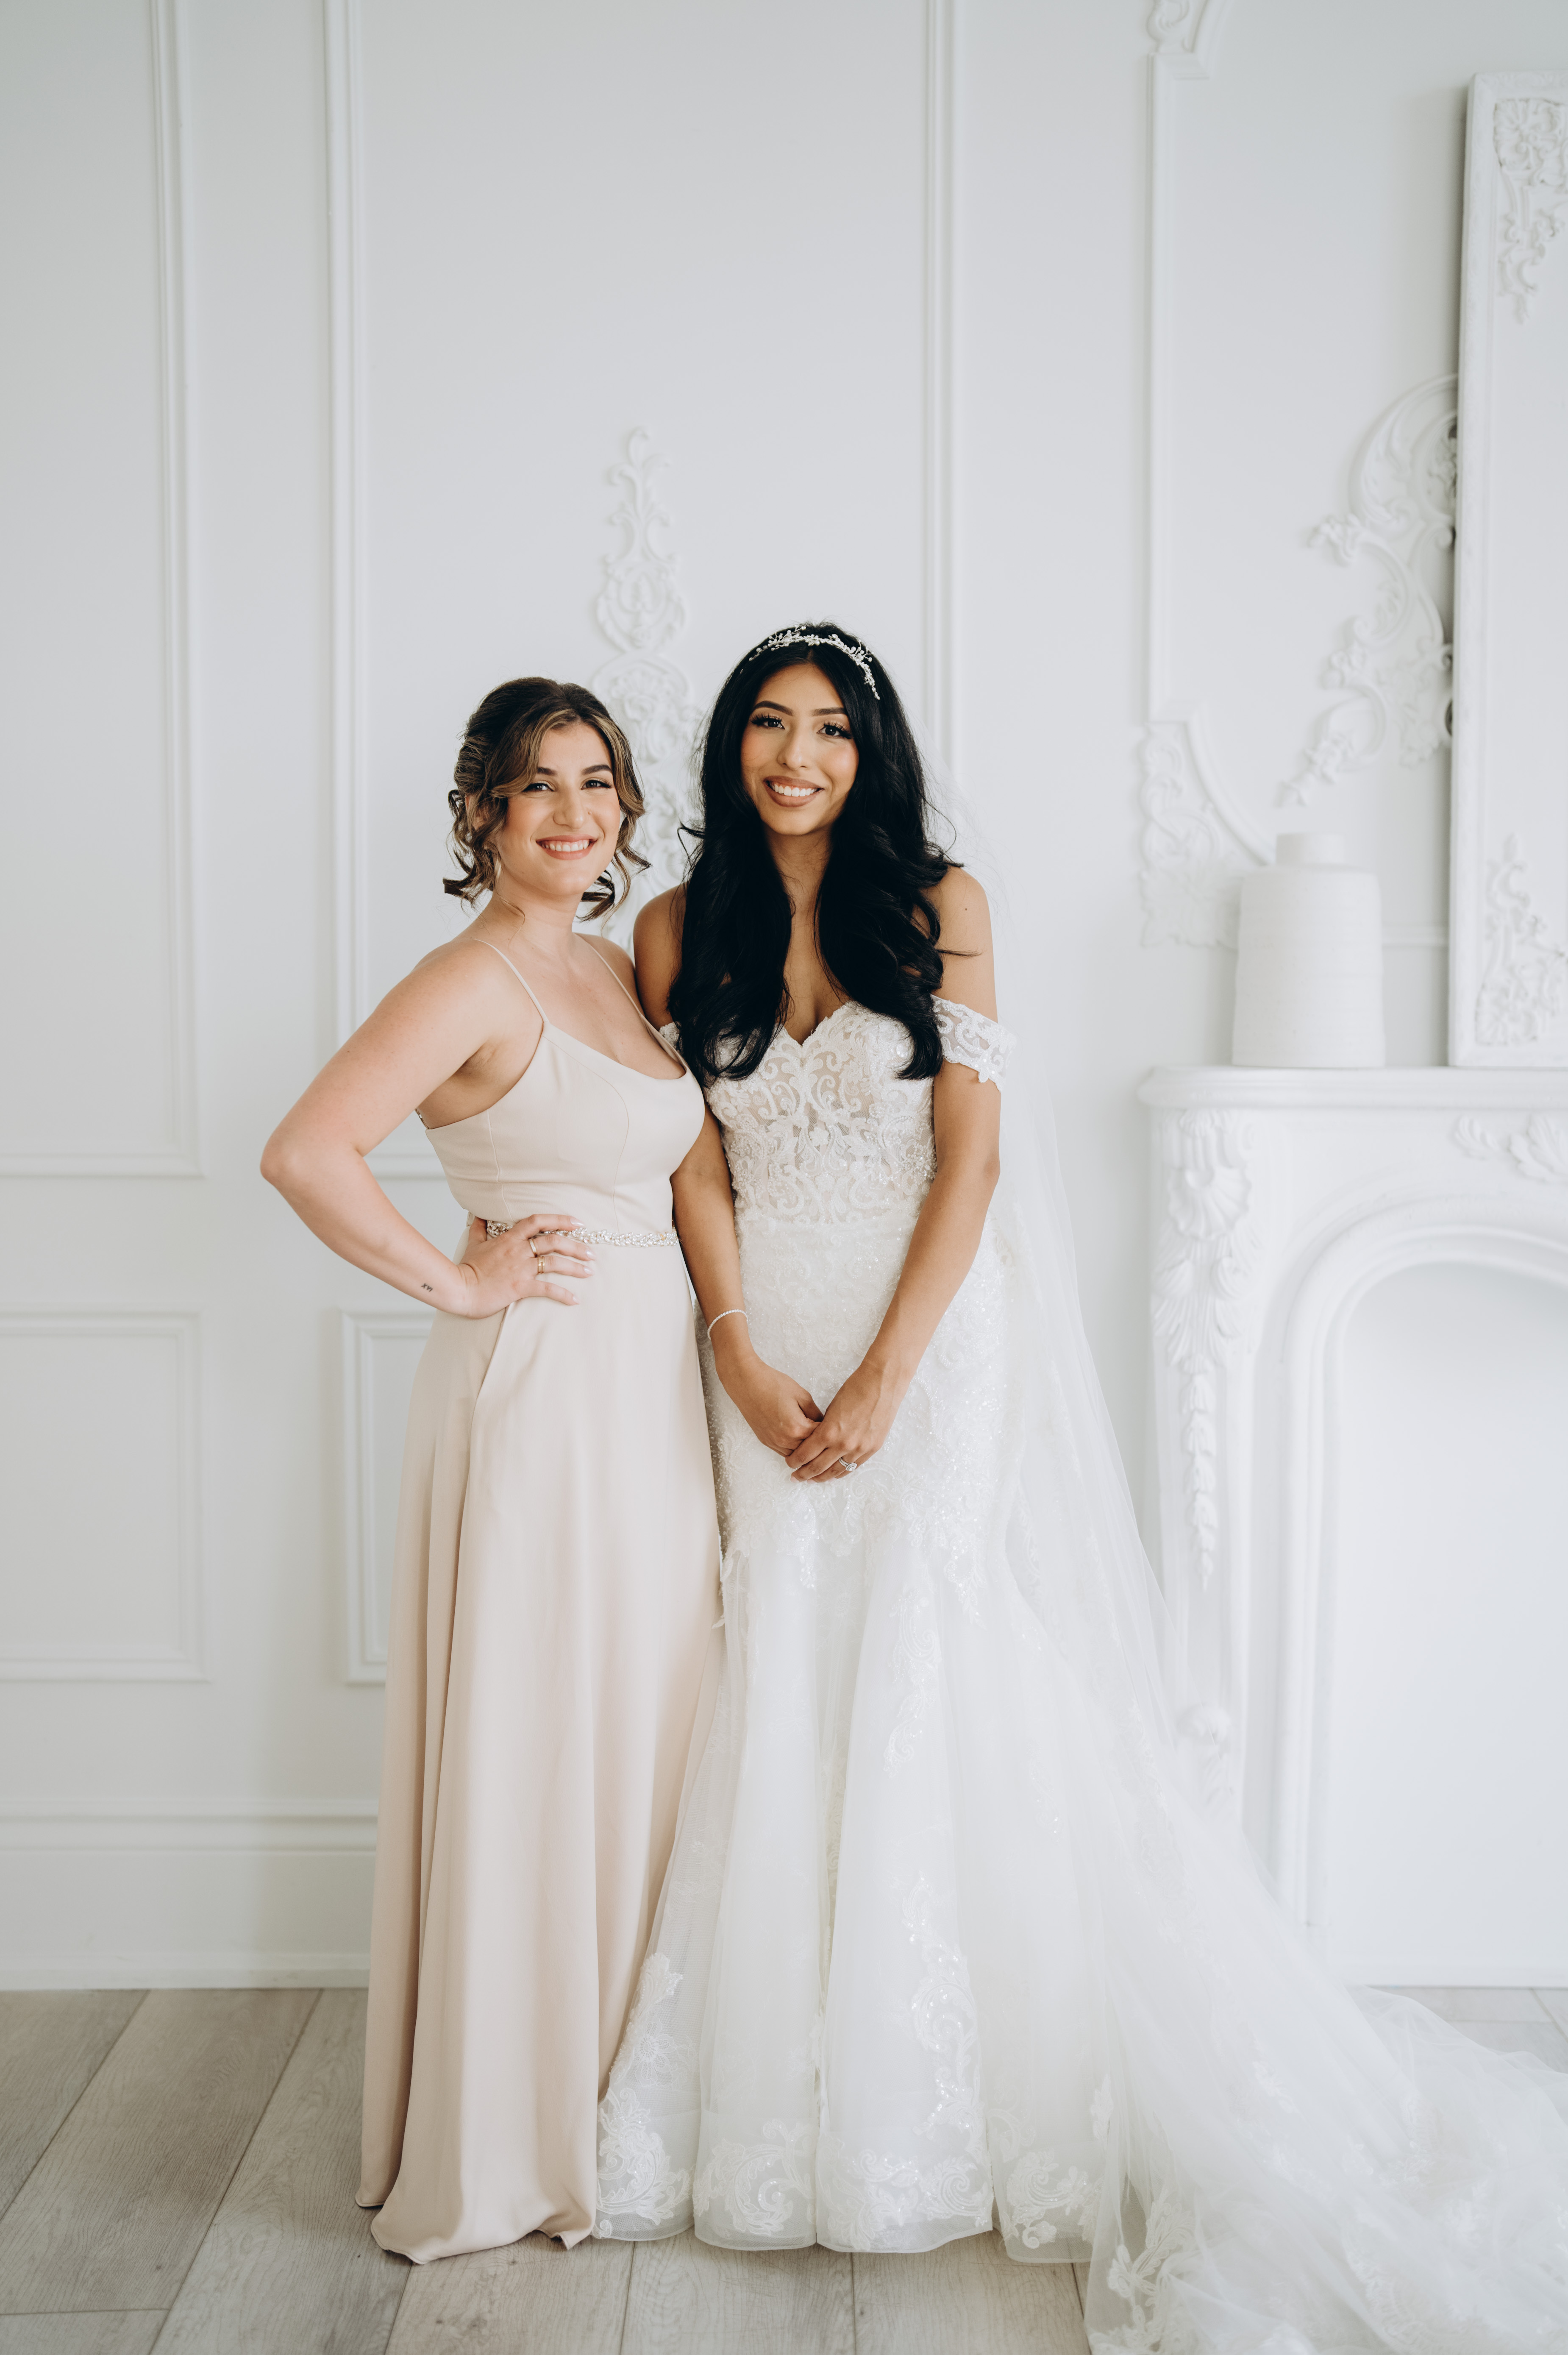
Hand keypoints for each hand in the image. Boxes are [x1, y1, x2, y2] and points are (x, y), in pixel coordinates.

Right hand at [454, 1214, 594, 1315]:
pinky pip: (547, 1289)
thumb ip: (479, 1228)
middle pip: (554, 1241)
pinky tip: (575, 1299)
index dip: (560, 1219)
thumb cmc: (466, 1268)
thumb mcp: (473, 1243)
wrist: (459, 1289)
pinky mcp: (521, 1287)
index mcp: (510, 1238)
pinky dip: (564, 1295)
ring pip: (555, 1263)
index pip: (538, 1221)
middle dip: (576, 1246)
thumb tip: (479, 1214)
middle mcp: (518, 1250)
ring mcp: (521, 1268)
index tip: (577, 1223)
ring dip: (575, 1267)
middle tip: (591, 1252)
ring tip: (589, 1272)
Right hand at [710, 1323, 822, 1456]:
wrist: (746, 1383)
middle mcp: (785, 1440)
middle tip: (829, 1438)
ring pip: (797, 1456)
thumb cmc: (772, 1384)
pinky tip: (800, 1440)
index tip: (837, 1429)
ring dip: (806, 1451)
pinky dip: (794, 1449)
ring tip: (816, 1441)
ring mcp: (774, 1442)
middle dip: (820, 1445)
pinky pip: (784, 1453)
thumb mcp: (802, 1395)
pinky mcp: (766, 1441)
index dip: (831, 1434)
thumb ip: (816, 1413)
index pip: (821, 1439)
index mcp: (797, 1428)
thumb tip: (824, 1424)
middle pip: (810, 1452)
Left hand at [785, 1356, 909, 1481]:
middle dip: (804, 1473)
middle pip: (818, 1467)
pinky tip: (833, 1475)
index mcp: (829, 1432)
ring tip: (812, 1479)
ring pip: (836, 1471)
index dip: (795, 1461)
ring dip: (822, 1477)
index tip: (790, 1463)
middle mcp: (843, 1444)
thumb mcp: (831, 1408)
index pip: (805, 1454)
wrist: (881, 1384)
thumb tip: (816, 1441)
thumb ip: (823, 1427)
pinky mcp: (872, 1449)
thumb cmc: (855, 1389)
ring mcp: (859, 1449)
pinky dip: (841, 1472)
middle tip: (796, 1477)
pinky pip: (853, 1467)